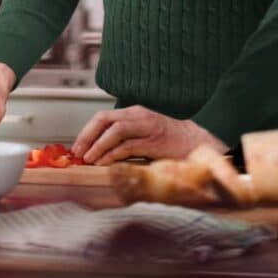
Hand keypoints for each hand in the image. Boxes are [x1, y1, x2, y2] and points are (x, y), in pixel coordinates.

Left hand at [71, 105, 227, 163]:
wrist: (200, 143)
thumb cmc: (170, 142)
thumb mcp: (144, 135)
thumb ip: (126, 139)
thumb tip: (100, 153)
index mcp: (134, 113)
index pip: (103, 117)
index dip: (87, 131)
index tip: (77, 146)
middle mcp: (138, 116)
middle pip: (104, 119)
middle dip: (87, 136)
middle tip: (78, 152)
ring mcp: (147, 128)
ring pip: (114, 131)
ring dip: (98, 146)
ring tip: (88, 160)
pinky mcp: (154, 142)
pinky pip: (128, 146)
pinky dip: (112, 155)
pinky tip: (104, 164)